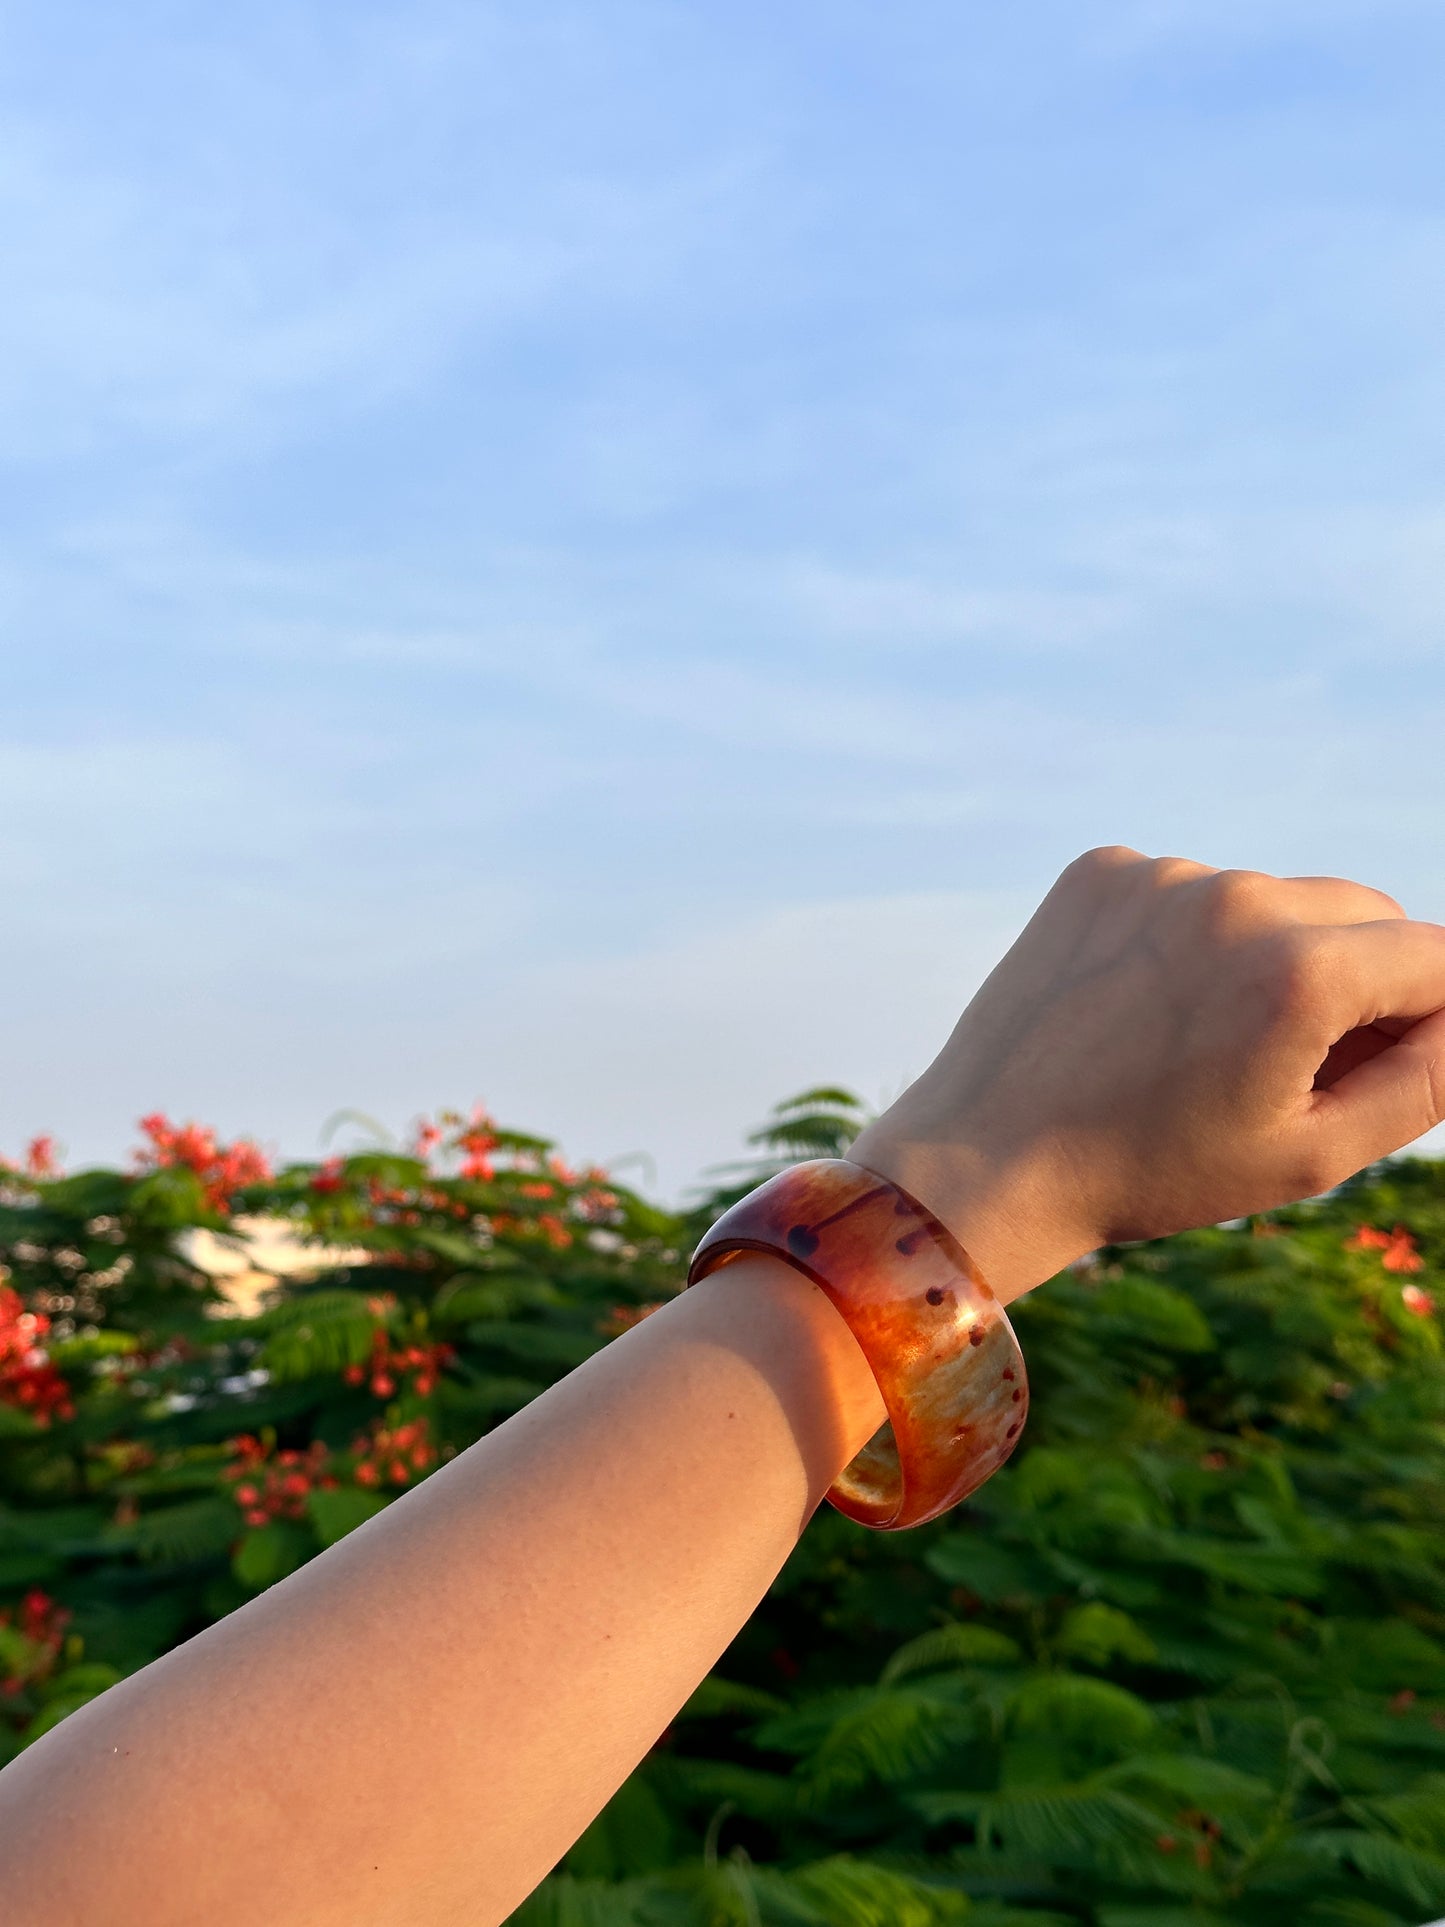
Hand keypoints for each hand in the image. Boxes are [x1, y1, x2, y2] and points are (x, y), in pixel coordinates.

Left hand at [847, 845, 1444, 1303]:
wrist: (988, 1157)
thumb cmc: (1155, 1171)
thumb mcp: (1311, 1153)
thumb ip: (1424, 1080)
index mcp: (1301, 974)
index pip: (1436, 956)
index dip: (1429, 1015)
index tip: (1381, 1061)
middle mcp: (1237, 899)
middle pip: (1364, 912)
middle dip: (1360, 978)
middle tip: (1291, 1062)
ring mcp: (1161, 874)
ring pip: (1275, 899)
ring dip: (1270, 953)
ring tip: (1198, 1040)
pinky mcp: (1100, 870)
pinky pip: (1191, 889)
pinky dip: (1191, 936)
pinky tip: (1143, 1004)